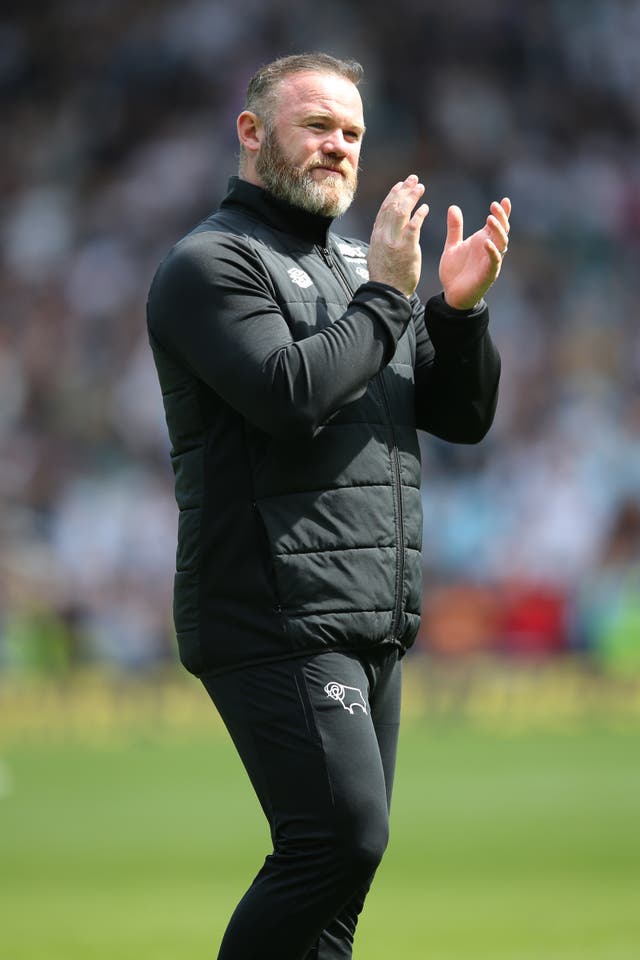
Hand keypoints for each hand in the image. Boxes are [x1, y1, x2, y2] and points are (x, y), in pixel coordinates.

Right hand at [368, 175, 429, 297]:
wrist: (386, 293)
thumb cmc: (385, 277)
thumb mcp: (377, 255)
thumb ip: (381, 240)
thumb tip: (383, 231)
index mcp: (376, 236)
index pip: (384, 209)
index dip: (392, 195)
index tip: (400, 185)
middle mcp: (383, 235)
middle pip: (392, 206)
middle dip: (403, 190)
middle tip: (413, 179)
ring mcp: (394, 241)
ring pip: (401, 211)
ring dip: (411, 197)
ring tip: (420, 188)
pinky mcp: (406, 248)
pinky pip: (413, 226)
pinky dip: (419, 214)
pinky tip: (425, 208)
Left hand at [439, 198, 511, 309]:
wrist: (451, 295)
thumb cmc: (454, 272)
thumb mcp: (452, 246)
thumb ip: (455, 228)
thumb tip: (453, 207)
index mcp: (483, 241)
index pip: (496, 224)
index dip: (502, 213)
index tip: (503, 200)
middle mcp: (489, 250)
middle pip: (502, 231)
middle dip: (501, 218)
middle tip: (494, 206)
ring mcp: (490, 262)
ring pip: (502, 244)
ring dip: (498, 231)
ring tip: (490, 219)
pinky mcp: (488, 274)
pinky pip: (494, 262)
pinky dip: (493, 252)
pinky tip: (487, 243)